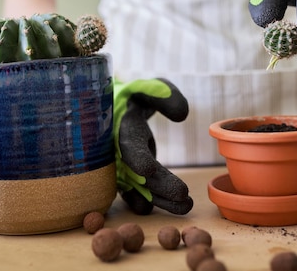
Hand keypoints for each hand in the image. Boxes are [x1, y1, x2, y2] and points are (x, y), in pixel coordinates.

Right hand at [113, 78, 192, 214]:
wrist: (111, 112)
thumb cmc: (133, 98)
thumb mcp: (147, 88)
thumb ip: (164, 95)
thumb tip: (181, 115)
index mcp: (121, 126)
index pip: (128, 144)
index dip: (136, 157)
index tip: (148, 170)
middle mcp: (116, 150)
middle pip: (136, 172)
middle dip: (158, 185)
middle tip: (182, 195)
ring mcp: (119, 166)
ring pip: (138, 187)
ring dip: (160, 199)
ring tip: (185, 206)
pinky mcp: (125, 176)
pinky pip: (135, 193)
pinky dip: (149, 202)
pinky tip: (169, 208)